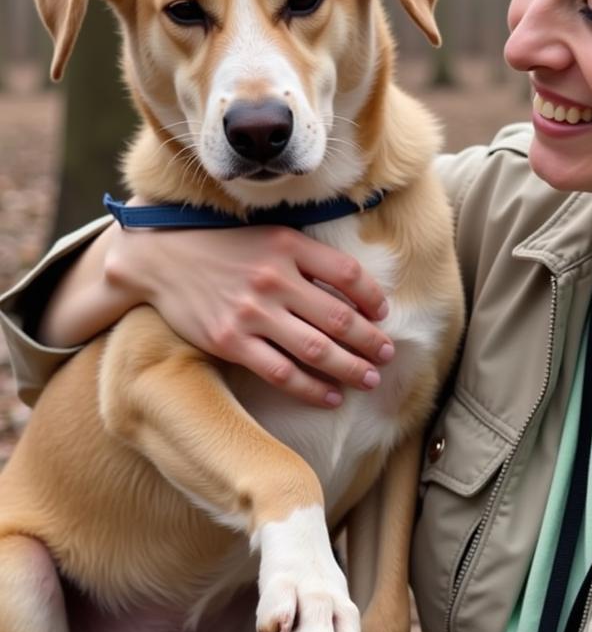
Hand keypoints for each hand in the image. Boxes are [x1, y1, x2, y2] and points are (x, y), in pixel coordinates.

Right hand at [102, 224, 393, 406]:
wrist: (162, 257)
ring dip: (350, 368)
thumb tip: (356, 290)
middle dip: (370, 341)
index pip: (348, 273)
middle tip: (388, 355)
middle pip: (339, 318)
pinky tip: (331, 396)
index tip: (383, 314)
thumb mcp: (272, 235)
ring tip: (370, 379)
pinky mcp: (231, 341)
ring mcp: (252, 313)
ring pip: (316, 350)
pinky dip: (311, 388)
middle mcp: (274, 279)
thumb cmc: (226, 245)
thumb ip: (309, 258)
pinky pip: (281, 372)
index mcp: (289, 246)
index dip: (373, 296)